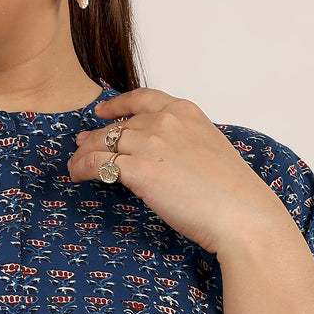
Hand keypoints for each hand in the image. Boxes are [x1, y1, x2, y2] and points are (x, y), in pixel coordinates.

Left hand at [67, 88, 292, 255]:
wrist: (240, 213)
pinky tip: (76, 176)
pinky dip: (81, 169)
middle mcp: (165, 121)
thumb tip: (160, 154)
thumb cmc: (231, 192)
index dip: (116, 105)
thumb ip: (183, 143)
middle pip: (118, 125)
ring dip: (83, 155)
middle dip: (95, 136)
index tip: (101, 112)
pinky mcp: (137, 169)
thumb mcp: (209, 150)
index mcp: (185, 112)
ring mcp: (149, 143)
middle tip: (80, 146)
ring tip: (74, 166)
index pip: (142, 99)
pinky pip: (97, 164)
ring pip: (102, 143)